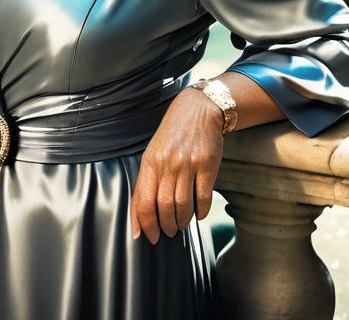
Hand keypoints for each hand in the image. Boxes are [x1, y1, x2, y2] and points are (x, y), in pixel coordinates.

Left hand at [130, 88, 224, 243]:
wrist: (198, 111)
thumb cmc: (173, 135)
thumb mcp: (154, 152)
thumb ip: (148, 179)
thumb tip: (142, 213)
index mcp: (150, 161)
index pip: (142, 200)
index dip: (144, 223)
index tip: (148, 237)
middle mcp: (167, 164)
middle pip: (163, 206)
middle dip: (165, 226)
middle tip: (168, 232)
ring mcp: (188, 164)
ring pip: (183, 205)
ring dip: (182, 222)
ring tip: (181, 225)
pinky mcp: (207, 165)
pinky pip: (203, 198)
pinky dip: (200, 212)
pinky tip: (198, 215)